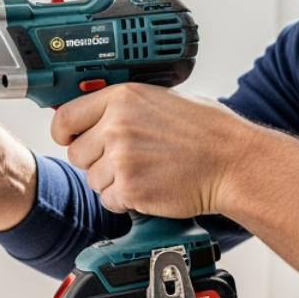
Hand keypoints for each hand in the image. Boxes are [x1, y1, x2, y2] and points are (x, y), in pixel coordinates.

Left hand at [49, 83, 248, 215]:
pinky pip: (109, 200)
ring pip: (92, 180)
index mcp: (122, 98)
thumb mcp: (161, 100)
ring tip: (147, 171)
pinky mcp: (130, 188)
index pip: (66, 117)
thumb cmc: (207, 131)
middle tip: (128, 160)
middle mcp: (117, 125)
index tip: (68, 139)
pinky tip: (152, 186)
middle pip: (77, 154)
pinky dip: (126, 200)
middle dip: (96, 161)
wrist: (234, 162)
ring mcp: (122, 158)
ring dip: (113, 182)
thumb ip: (122, 106)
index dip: (64, 133)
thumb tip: (91, 113)